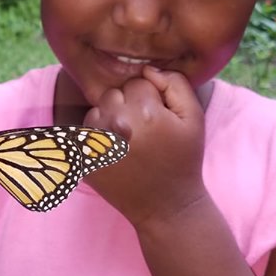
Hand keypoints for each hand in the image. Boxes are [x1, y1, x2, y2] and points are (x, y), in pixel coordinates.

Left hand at [84, 67, 206, 226]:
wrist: (166, 205)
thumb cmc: (183, 159)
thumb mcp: (193, 118)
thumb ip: (176, 84)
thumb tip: (148, 69)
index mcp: (144, 112)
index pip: (137, 83)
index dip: (150, 99)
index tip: (157, 120)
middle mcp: (116, 125)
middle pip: (113, 95)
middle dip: (126, 107)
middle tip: (143, 133)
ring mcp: (96, 144)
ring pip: (96, 111)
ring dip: (108, 121)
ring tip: (127, 143)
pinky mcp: (83, 160)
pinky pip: (82, 133)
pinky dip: (93, 139)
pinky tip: (112, 153)